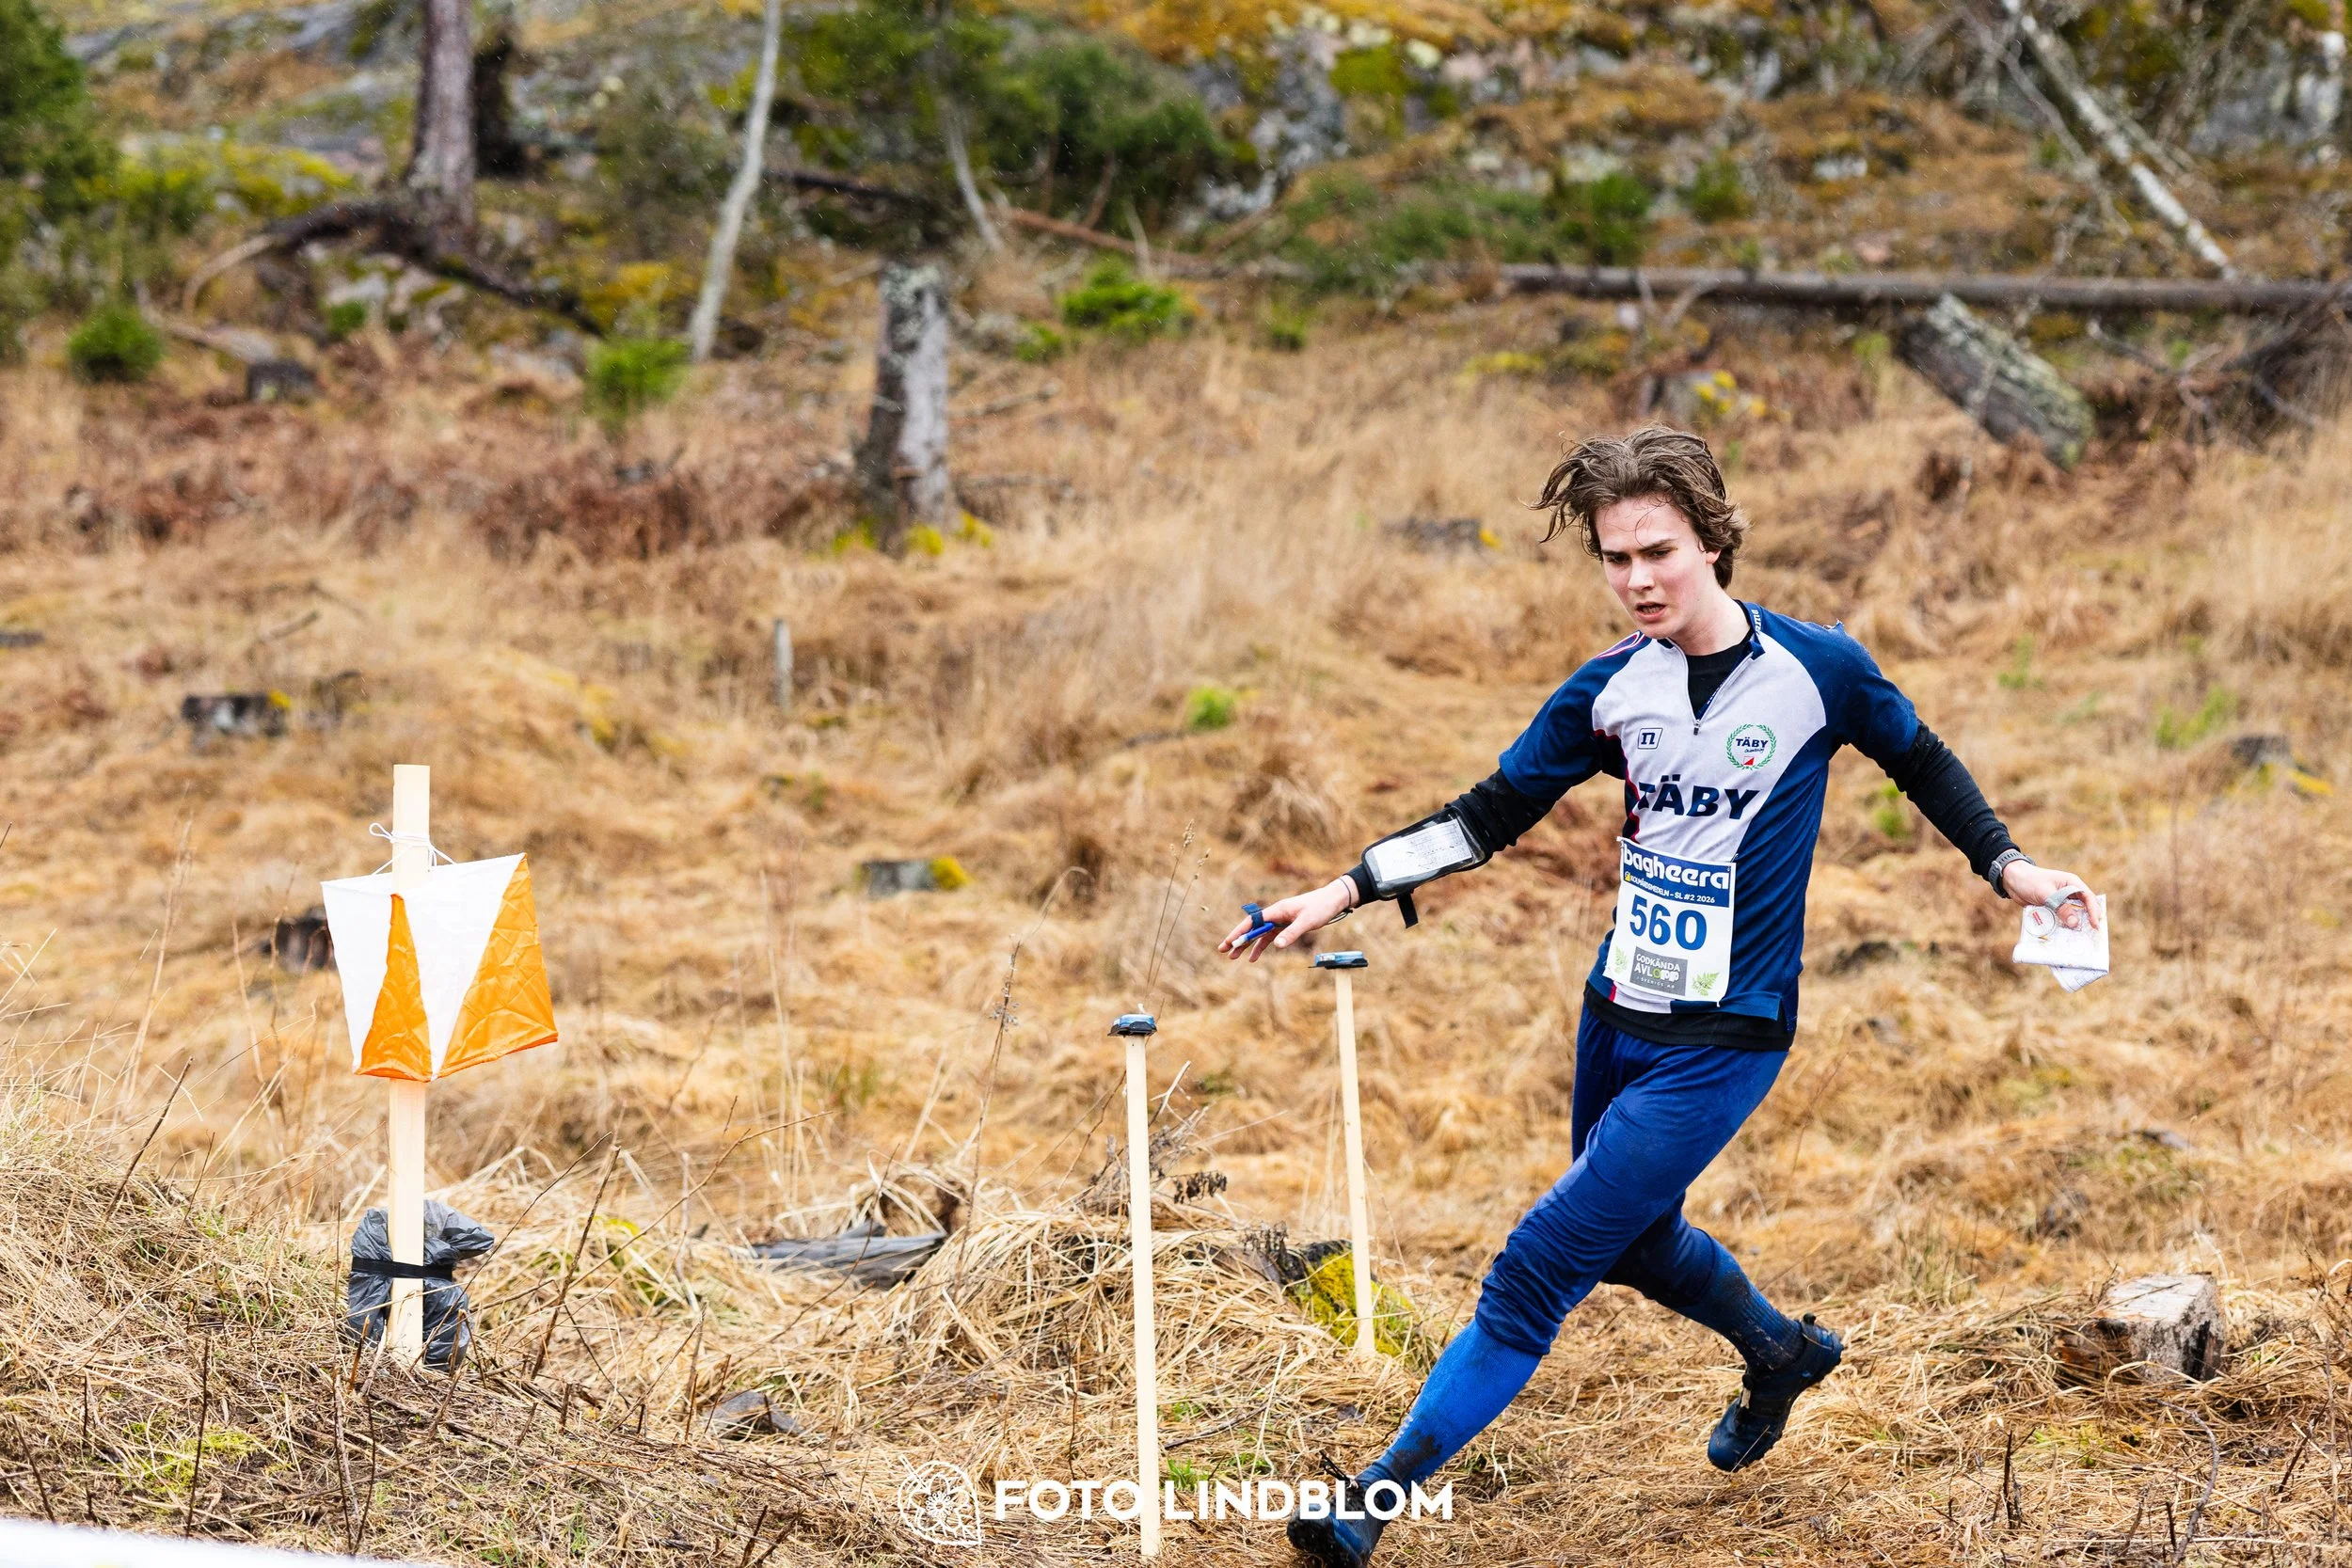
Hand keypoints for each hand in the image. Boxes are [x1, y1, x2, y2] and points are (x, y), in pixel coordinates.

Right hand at [1217, 879, 1354, 961]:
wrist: (1332, 901)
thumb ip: (1291, 933)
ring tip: (1234, 957)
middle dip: (1237, 939)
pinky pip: (1268, 938)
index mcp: (1277, 910)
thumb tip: (1276, 945)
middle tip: (1223, 950)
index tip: (1229, 942)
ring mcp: (1279, 921)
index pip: (1253, 922)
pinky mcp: (1286, 926)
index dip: (1239, 932)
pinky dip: (1260, 947)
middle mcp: (1275, 915)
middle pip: (1251, 928)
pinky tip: (1254, 958)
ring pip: (1258, 935)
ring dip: (1246, 946)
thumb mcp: (1307, 922)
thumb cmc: (1320, 908)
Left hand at [2001, 861, 2099, 928]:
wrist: (2011, 880)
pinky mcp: (2052, 908)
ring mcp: (2060, 901)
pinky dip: (2062, 926)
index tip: (2095, 925)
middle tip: (2091, 935)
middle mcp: (2069, 892)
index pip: (2088, 897)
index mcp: (2072, 883)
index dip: (2093, 911)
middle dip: (2087, 920)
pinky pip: (2060, 918)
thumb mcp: (2046, 893)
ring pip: (2072, 914)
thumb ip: (2061, 907)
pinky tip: (2064, 936)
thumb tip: (2075, 923)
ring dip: (2074, 925)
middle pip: (2083, 907)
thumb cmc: (2030, 880)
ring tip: (2079, 938)